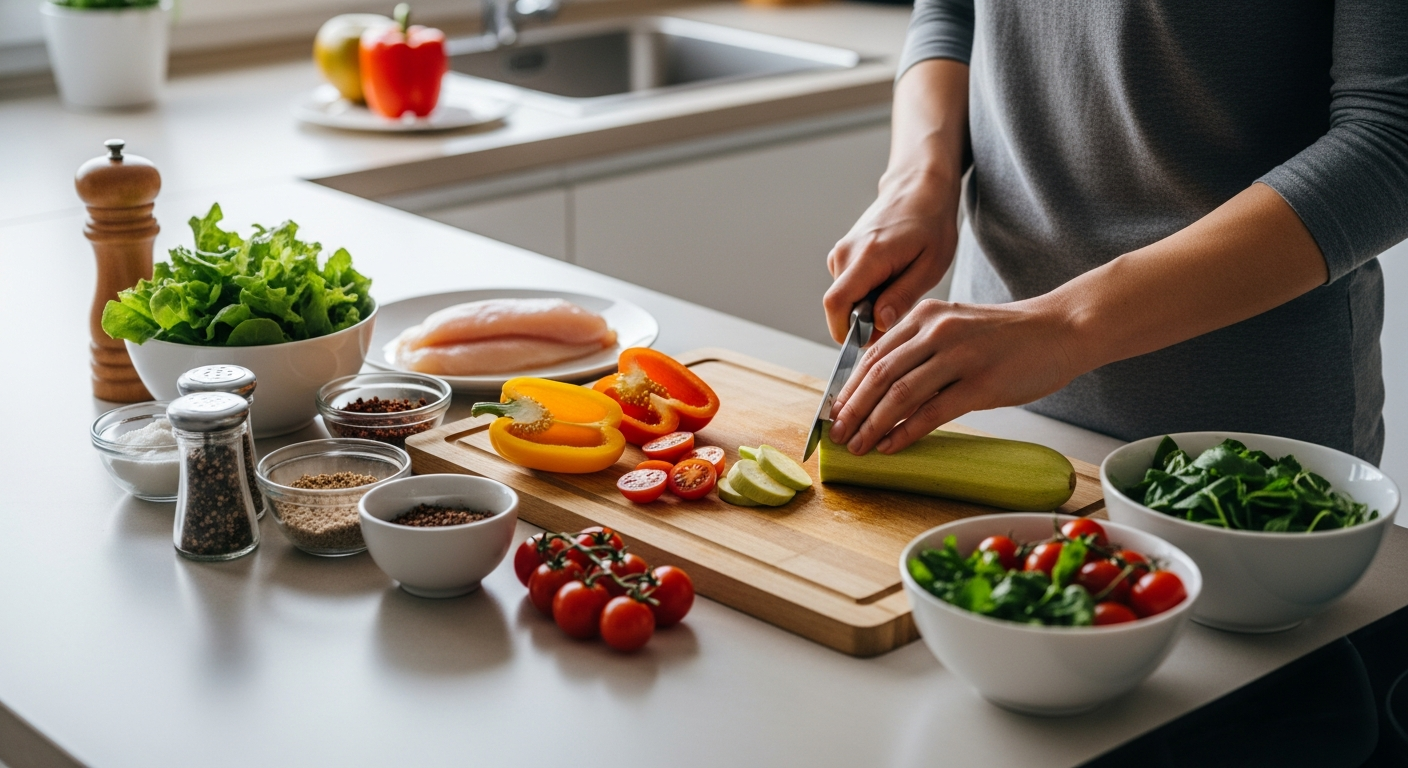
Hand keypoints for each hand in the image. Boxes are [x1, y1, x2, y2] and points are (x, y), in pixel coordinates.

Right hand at [823, 167, 959, 342]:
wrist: (919, 189)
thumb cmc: (931, 224)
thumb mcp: (930, 265)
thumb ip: (902, 296)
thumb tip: (878, 324)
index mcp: (868, 256)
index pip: (836, 304)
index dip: (845, 332)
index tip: (869, 342)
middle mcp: (846, 253)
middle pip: (839, 306)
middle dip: (861, 322)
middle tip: (896, 316)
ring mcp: (841, 252)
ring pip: (843, 298)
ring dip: (865, 307)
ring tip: (898, 290)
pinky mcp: (842, 254)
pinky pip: (847, 286)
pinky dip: (864, 294)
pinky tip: (889, 281)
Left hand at [828, 297, 1079, 454]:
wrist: (1060, 329)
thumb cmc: (1006, 336)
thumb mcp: (955, 328)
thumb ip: (919, 349)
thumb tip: (880, 388)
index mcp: (925, 316)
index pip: (873, 354)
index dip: (848, 387)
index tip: (833, 412)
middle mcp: (936, 331)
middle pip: (879, 375)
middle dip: (852, 410)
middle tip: (836, 435)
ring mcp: (958, 356)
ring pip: (899, 395)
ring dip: (871, 425)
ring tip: (857, 446)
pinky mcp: (980, 384)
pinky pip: (931, 413)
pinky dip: (904, 432)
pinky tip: (889, 446)